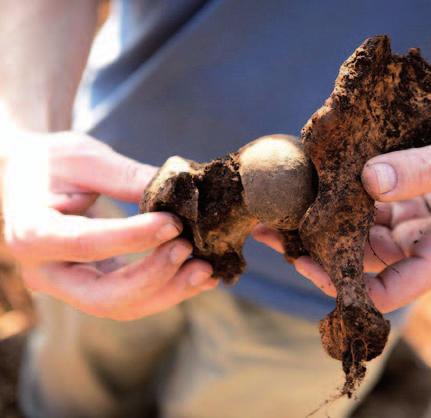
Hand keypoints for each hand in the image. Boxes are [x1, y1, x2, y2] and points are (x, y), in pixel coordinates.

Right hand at [2, 132, 215, 319]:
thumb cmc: (51, 163)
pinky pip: (131, 299)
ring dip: (168, 291)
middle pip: (102, 296)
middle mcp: (44, 271)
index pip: (85, 245)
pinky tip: (199, 275)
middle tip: (189, 250)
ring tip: (206, 269)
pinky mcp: (92, 286)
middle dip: (154, 277)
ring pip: (121, 307)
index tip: (173, 222)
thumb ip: (125, 176)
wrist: (27, 179)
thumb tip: (180, 188)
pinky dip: (167, 289)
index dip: (133, 238)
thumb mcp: (82, 156)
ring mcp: (67, 286)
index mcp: (31, 232)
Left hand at [255, 115, 430, 311]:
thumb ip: (417, 170)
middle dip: (319, 248)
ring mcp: (414, 231)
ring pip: (361, 236)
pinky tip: (320, 181)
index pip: (383, 292)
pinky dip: (347, 198)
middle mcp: (422, 251)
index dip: (341, 284)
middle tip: (273, 227)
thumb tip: (368, 179)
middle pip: (361, 264)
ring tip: (287, 203)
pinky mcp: (408, 208)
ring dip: (328, 222)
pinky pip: (370, 210)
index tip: (302, 260)